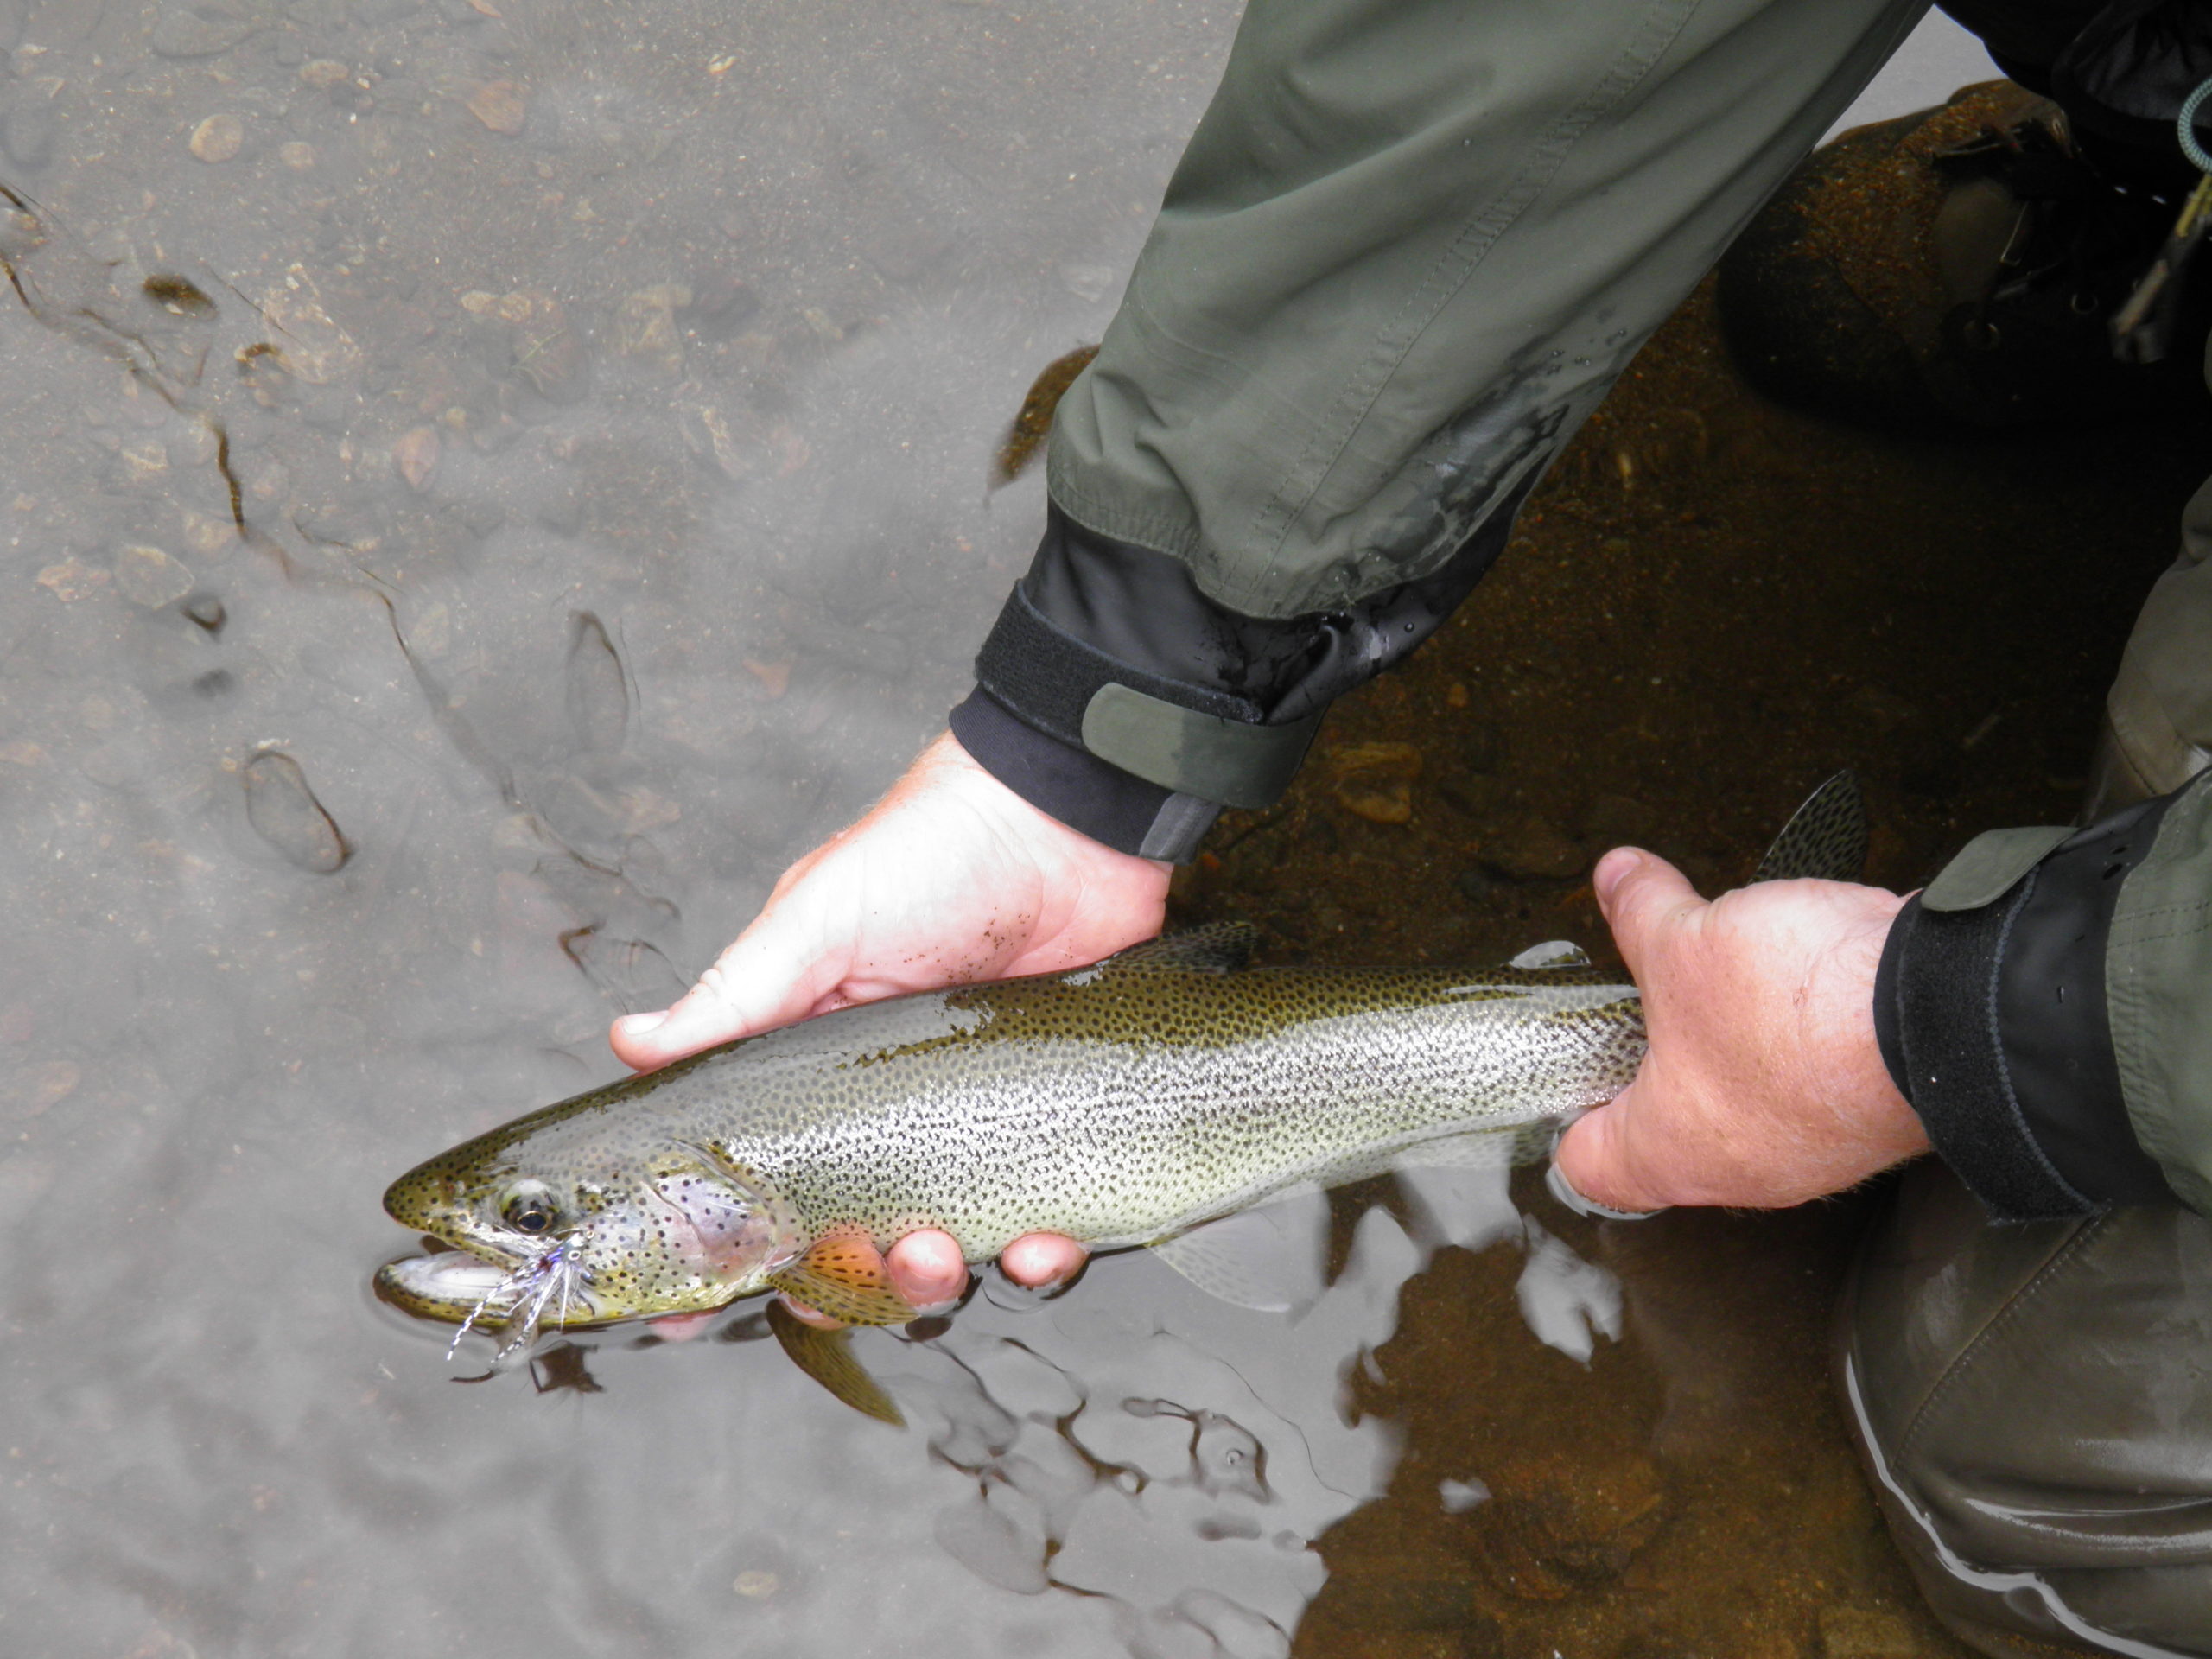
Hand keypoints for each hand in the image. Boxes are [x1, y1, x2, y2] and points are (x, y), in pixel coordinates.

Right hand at [612, 729, 1134, 1318]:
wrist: (1070, 821)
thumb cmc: (932, 854)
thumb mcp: (820, 919)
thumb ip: (737, 994)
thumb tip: (630, 1043)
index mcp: (808, 1065)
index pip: (752, 1174)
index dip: (721, 1249)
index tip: (688, 1314)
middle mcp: (883, 1109)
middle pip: (843, 1241)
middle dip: (842, 1280)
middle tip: (852, 1270)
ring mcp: (968, 1125)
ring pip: (938, 1252)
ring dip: (931, 1282)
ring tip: (941, 1256)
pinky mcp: (1049, 1130)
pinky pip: (1040, 1228)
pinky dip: (1038, 1258)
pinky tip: (1042, 1244)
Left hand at [1551, 848, 1928, 1212]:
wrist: (1945, 1010)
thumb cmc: (1797, 1010)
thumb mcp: (1683, 943)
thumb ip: (1641, 911)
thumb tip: (1616, 879)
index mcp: (1670, 1152)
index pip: (1589, 1164)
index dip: (1567, 1114)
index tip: (1566, 1065)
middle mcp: (1741, 1170)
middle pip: (1667, 1130)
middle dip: (1652, 1058)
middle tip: (1639, 998)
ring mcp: (1812, 1149)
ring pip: (1743, 1099)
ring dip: (1728, 1038)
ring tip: (1716, 972)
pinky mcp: (1866, 1113)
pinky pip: (1809, 1077)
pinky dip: (1794, 1032)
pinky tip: (1790, 976)